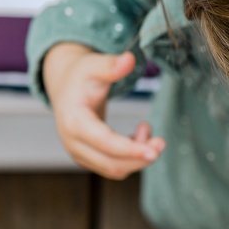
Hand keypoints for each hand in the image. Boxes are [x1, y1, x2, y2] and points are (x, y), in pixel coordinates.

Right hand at [43, 43, 164, 179]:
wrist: (67, 87)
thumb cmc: (82, 75)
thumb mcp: (94, 65)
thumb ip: (111, 65)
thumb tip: (129, 59)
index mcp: (74, 121)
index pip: (104, 142)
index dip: (130, 149)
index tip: (154, 152)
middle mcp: (73, 143)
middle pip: (111, 164)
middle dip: (140, 157)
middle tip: (161, 141)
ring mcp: (80, 153)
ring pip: (115, 169)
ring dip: (138, 157)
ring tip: (146, 128)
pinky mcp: (89, 157)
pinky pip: (114, 166)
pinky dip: (131, 157)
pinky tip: (138, 135)